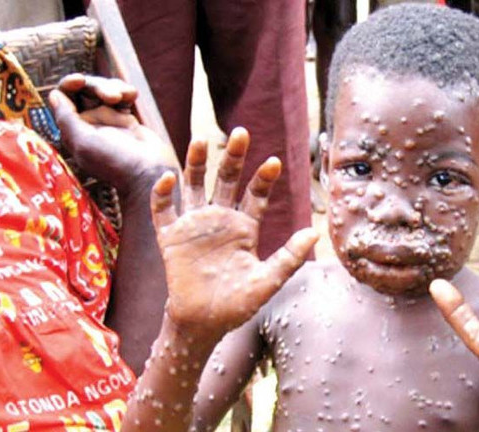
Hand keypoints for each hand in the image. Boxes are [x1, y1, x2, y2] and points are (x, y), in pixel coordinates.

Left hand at [49, 74, 179, 196]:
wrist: (150, 174)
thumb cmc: (116, 163)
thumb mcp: (84, 142)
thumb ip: (66, 118)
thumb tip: (54, 95)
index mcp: (73, 131)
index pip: (63, 99)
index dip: (69, 85)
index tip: (80, 80)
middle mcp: (88, 124)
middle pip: (84, 90)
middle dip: (97, 86)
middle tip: (112, 96)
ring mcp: (108, 122)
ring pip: (104, 90)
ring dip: (114, 87)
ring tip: (127, 96)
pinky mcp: (127, 120)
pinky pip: (122, 96)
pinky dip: (126, 91)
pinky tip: (133, 96)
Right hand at [150, 128, 318, 334]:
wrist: (204, 323)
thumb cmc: (238, 304)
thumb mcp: (268, 280)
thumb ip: (290, 257)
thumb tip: (315, 232)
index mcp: (245, 227)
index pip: (256, 195)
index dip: (264, 178)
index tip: (274, 161)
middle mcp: (220, 220)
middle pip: (227, 180)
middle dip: (234, 157)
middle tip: (241, 132)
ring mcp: (195, 226)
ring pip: (195, 186)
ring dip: (196, 164)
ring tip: (200, 140)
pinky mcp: (171, 237)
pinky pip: (163, 211)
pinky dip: (163, 194)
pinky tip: (168, 178)